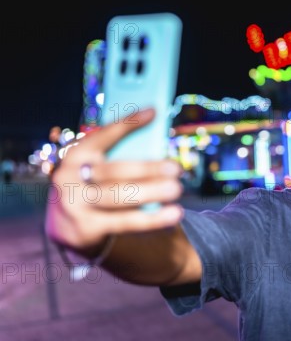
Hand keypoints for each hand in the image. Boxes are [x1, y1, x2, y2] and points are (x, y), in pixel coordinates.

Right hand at [45, 108, 183, 253]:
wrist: (64, 225)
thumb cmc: (92, 185)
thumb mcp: (96, 167)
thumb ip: (118, 155)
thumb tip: (157, 143)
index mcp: (76, 154)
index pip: (103, 135)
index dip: (127, 123)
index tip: (153, 112)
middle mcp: (71, 178)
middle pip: (115, 171)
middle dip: (148, 169)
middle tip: (175, 168)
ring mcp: (76, 205)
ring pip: (120, 197)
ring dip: (151, 193)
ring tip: (176, 189)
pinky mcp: (86, 228)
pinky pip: (124, 222)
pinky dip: (151, 219)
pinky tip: (171, 215)